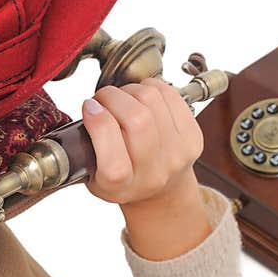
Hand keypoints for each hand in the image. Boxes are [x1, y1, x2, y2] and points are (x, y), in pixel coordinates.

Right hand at [81, 77, 210, 260]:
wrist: (161, 190)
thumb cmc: (122, 179)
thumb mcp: (92, 175)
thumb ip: (84, 149)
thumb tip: (91, 108)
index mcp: (123, 187)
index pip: (113, 160)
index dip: (98, 124)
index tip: (89, 107)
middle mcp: (154, 174)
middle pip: (137, 120)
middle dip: (112, 97)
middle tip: (103, 98)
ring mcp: (178, 155)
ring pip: (152, 100)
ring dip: (130, 89)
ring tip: (122, 98)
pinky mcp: (192, 136)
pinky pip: (170, 95)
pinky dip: (151, 86)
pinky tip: (142, 96)